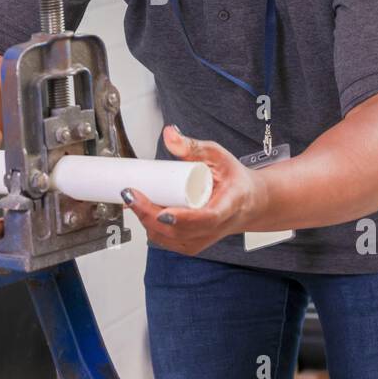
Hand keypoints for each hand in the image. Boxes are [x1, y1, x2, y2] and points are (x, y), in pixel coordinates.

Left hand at [122, 125, 260, 255]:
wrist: (246, 201)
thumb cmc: (233, 179)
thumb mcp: (216, 155)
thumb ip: (192, 146)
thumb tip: (169, 134)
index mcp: (228, 205)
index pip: (206, 219)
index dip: (183, 218)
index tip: (163, 212)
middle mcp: (215, 228)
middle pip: (180, 231)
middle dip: (150, 214)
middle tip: (131, 194)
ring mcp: (203, 239)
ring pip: (169, 238)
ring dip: (147, 220)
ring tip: (133, 198)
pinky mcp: (191, 244)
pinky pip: (167, 241)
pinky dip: (150, 227)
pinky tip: (140, 211)